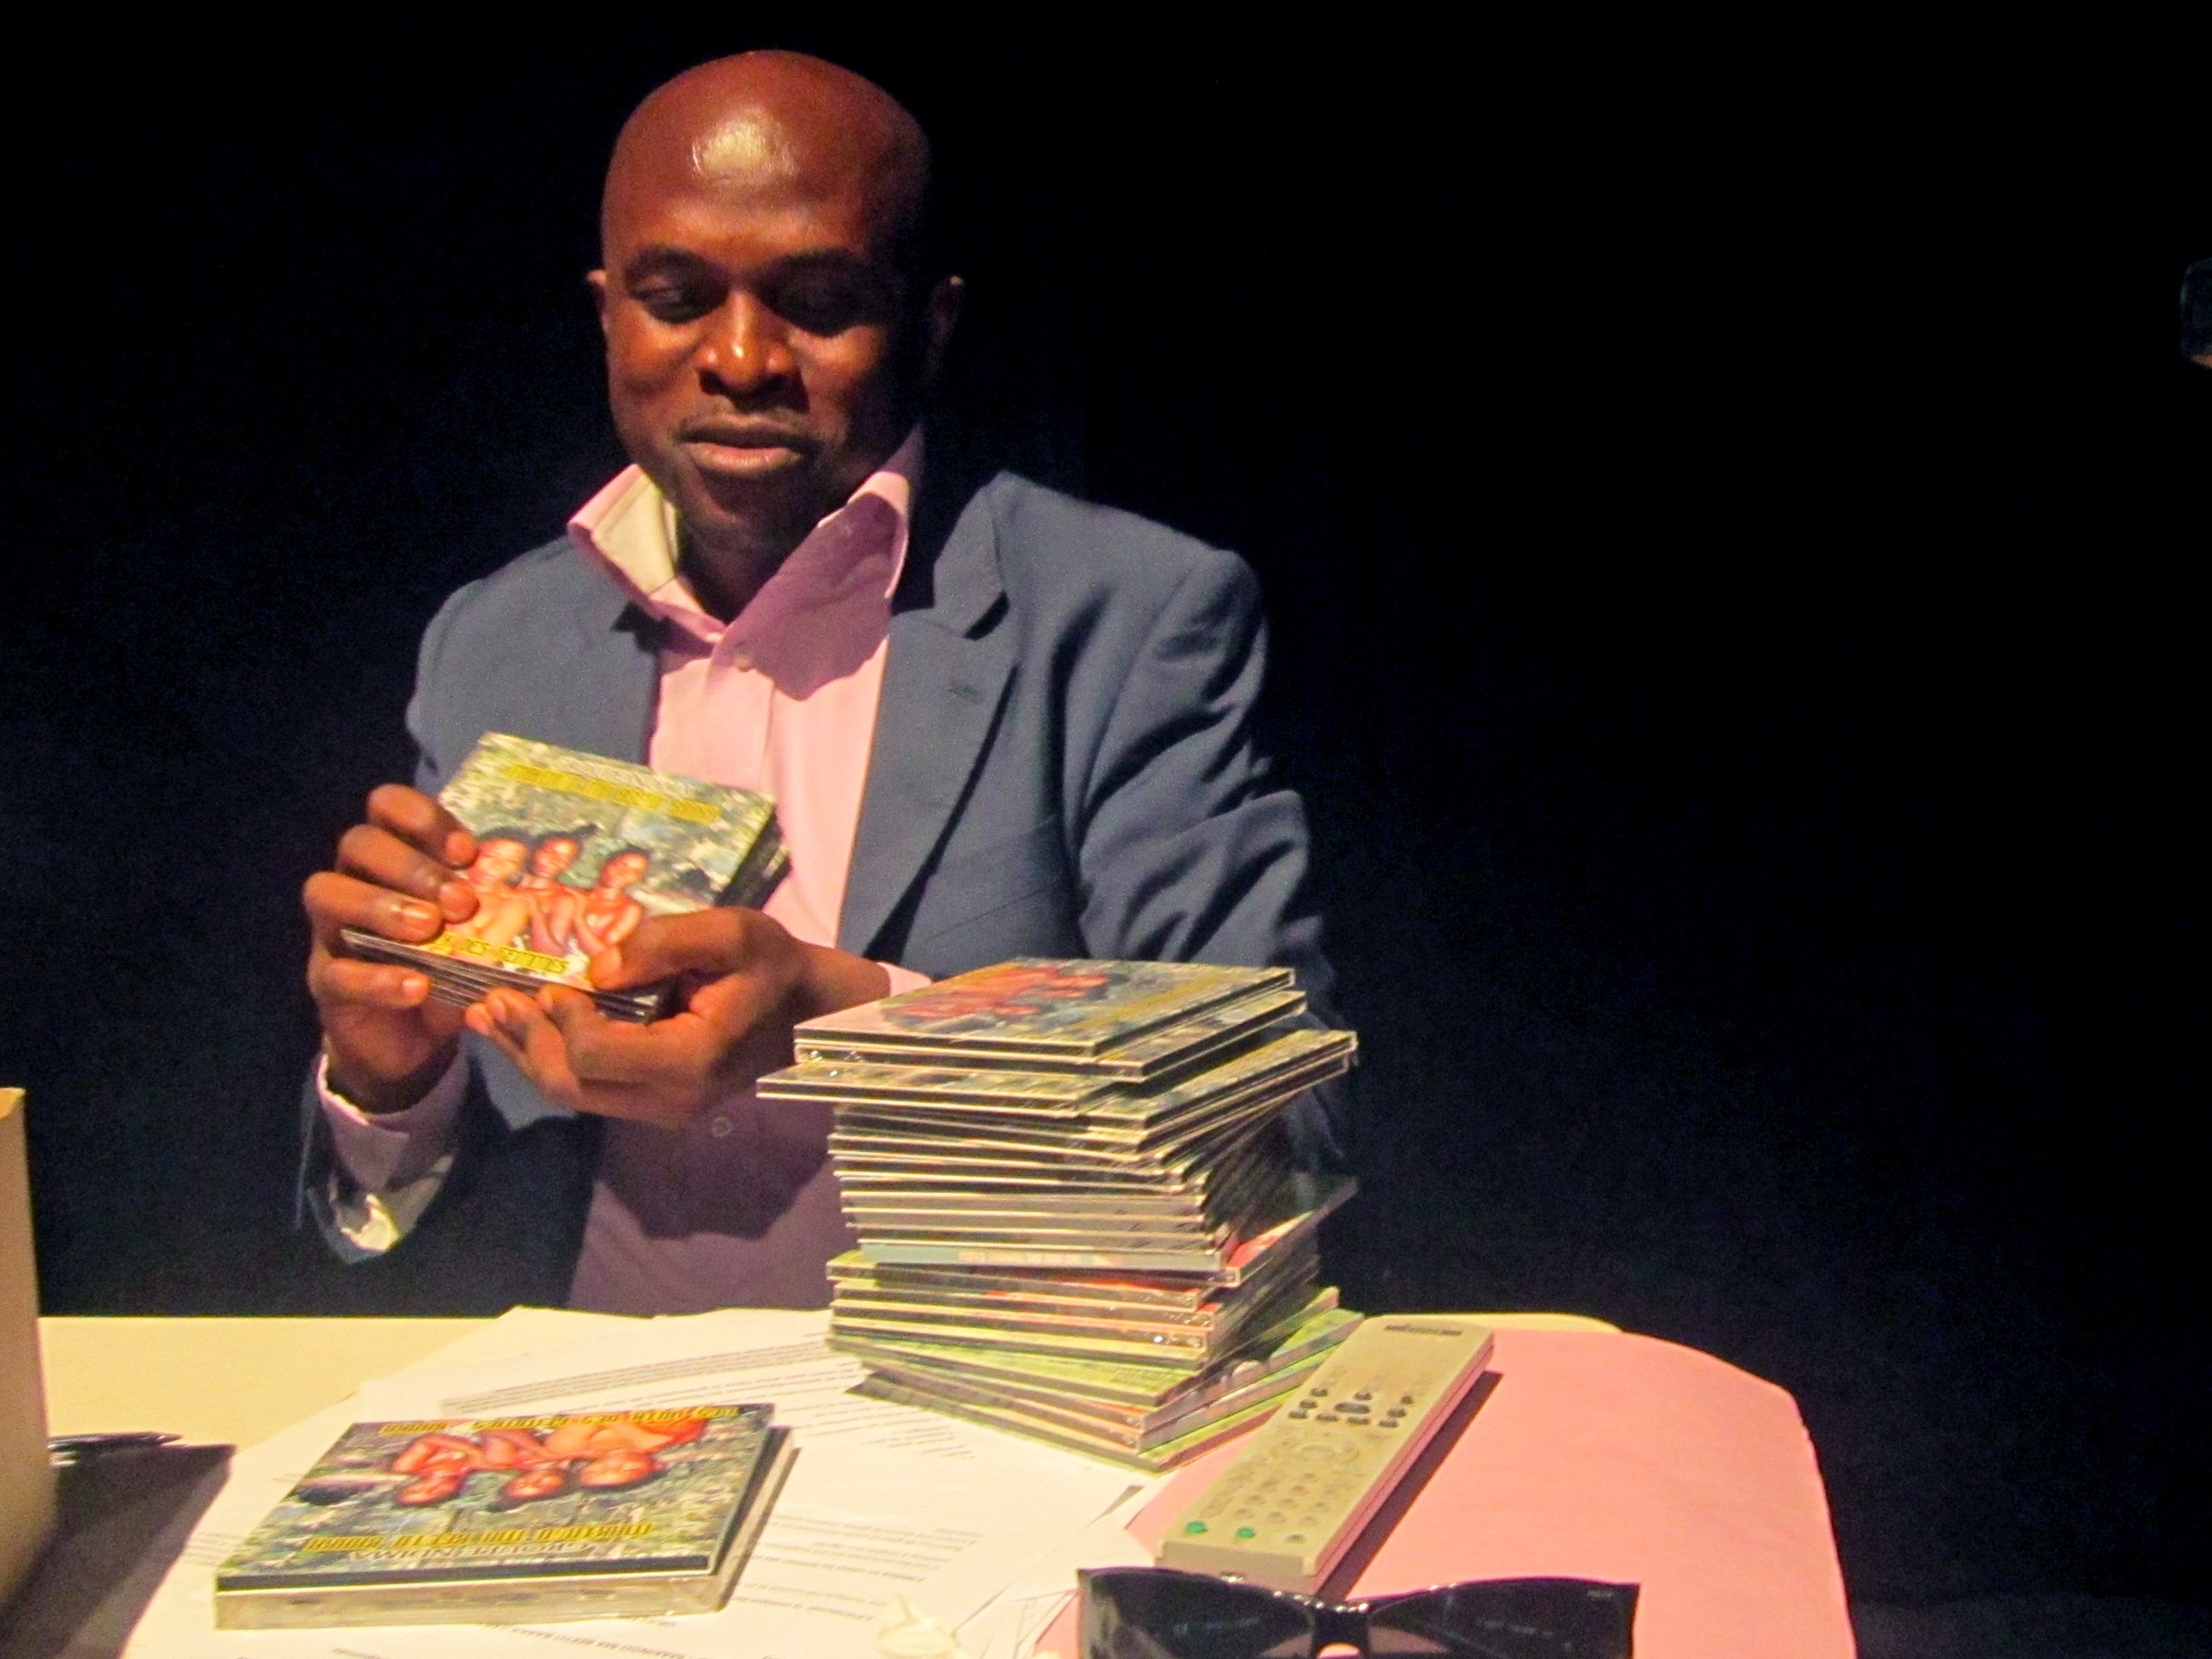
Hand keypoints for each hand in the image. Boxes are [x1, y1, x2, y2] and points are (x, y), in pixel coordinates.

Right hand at [303, 784, 480, 1112]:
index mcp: (392, 860)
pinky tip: (417, 986)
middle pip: (359, 843)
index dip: (422, 817)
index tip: (467, 851)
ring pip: (326, 892)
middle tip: (460, 901)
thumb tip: (550, 884)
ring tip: (430, 929)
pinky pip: (336, 972)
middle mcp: (355, 883)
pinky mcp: (326, 983)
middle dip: (412, 866)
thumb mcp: (473, 934)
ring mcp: (331, 931)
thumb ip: (494, 905)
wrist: (408, 1042)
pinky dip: (378, 978)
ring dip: (383, 906)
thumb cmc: (446, 970)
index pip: (387, 807)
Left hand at [463, 908, 889, 1128]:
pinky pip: (591, 1090)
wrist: (808, 1011)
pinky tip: (526, 1029)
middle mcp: (671, 1100)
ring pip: (574, 1095)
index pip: (597, 1054)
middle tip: (488, 1000)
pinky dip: (552, 1059)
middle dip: (524, 1042)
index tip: (553, 981)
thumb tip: (594, 969)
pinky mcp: (656, 1104)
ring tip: (488, 1015)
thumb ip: (663, 943)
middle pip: (571, 1085)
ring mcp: (663, 1111)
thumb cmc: (772, 967)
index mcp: (689, 1061)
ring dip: (527, 1053)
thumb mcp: (732, 933)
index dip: (562, 1020)